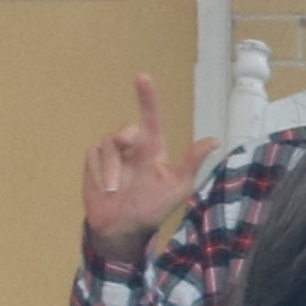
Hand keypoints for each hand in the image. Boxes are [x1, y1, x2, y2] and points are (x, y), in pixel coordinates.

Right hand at [78, 73, 215, 261]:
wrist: (123, 229)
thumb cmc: (153, 208)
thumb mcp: (177, 187)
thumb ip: (191, 163)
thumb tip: (214, 140)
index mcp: (152, 149)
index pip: (150, 118)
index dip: (147, 97)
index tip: (142, 76)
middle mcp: (132, 148)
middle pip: (124, 130)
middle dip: (123, 137)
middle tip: (126, 147)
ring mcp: (111, 155)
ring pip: (106, 145)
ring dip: (111, 169)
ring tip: (116, 189)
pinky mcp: (93, 163)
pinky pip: (92, 157)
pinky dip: (98, 174)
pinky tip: (105, 189)